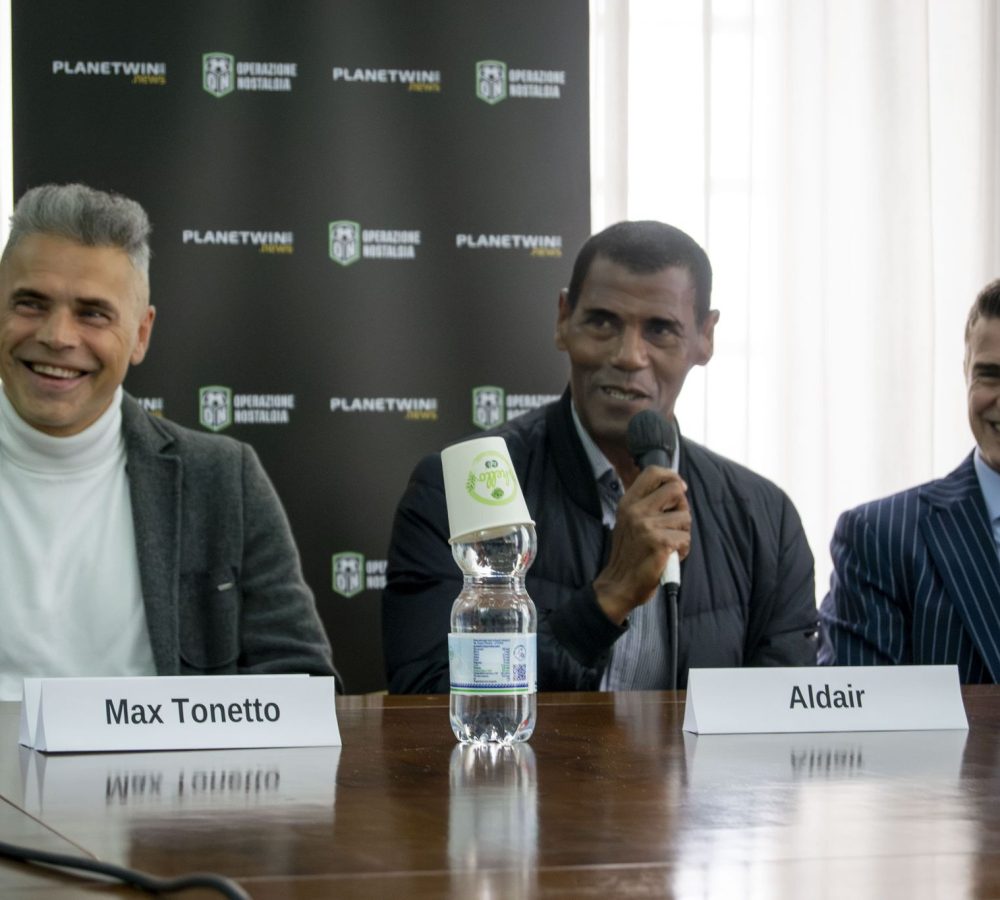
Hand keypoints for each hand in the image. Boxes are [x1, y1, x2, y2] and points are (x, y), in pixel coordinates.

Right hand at [593, 466, 690, 624]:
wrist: (620, 584)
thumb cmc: (629, 554)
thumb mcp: (628, 521)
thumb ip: (646, 504)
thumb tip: (675, 488)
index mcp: (628, 503)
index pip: (653, 472)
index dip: (672, 476)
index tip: (679, 487)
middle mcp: (636, 511)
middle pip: (676, 490)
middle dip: (682, 507)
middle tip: (674, 523)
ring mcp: (647, 526)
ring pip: (685, 517)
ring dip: (683, 532)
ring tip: (669, 544)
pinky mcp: (660, 543)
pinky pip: (686, 538)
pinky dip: (683, 550)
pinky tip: (670, 556)